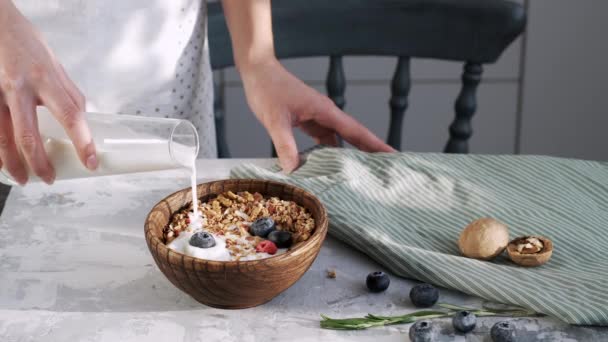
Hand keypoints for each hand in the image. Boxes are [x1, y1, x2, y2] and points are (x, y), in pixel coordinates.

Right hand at [0, 1, 95, 184]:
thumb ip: (67, 95)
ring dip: (13, 163)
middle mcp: (21, 87)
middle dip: (40, 163)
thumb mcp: (55, 67)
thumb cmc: (27, 47)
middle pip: (29, 135)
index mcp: (47, 79)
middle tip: (50, 179)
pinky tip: (3, 161)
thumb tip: (84, 121)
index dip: (83, 142)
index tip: (92, 162)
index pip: (72, 115)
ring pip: (2, 137)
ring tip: (22, 178)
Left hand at [240, 58, 394, 172]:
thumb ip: (284, 144)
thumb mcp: (274, 119)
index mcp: (325, 111)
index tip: (394, 156)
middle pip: (353, 136)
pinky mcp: (307, 120)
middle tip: (383, 171)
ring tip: (358, 175)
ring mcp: (317, 117)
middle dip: (369, 152)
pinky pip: (322, 140)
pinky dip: (326, 153)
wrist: (258, 71)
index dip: (375, 145)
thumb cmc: (267, 89)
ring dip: (346, 155)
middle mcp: (326, 114)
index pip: (356, 132)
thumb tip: (293, 170)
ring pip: (337, 140)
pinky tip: (326, 167)